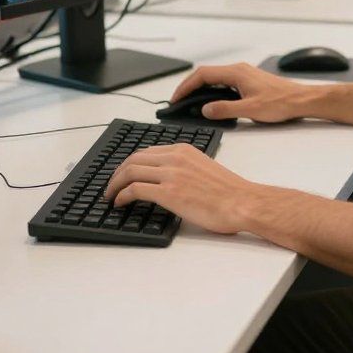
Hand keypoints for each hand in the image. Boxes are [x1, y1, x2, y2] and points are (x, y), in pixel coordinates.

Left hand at [104, 143, 255, 233]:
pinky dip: (122, 195)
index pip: (147, 151)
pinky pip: (135, 189)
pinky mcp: (169, 192)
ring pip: (130, 171)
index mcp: (184, 150)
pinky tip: (119, 203)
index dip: (130, 163)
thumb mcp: (204, 168)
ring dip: (114, 184)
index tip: (123, 173)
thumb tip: (169, 180)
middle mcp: (175, 157)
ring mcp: (171, 174)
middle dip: (117, 172)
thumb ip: (184, 168)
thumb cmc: (230, 191)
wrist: (242, 201)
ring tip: (110, 195)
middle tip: (111, 185)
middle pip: (134, 159)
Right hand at [170, 61, 309, 123]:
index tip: (176, 98)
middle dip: (189, 86)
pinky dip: (211, 90)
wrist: (301, 100)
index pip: (203, 75)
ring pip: (215, 78)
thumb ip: (225, 109)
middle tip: (178, 101)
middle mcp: (239, 70)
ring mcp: (244, 74)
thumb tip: (205, 110)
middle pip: (206, 74)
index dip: (186, 86)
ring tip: (189, 102)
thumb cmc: (281, 102)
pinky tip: (210, 102)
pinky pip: (223, 82)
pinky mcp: (248, 81)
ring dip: (200, 88)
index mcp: (236, 73)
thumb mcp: (250, 110)